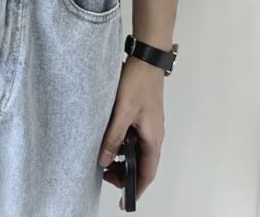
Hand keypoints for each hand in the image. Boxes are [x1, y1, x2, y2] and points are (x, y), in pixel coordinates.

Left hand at [97, 55, 165, 208]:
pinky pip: (135, 137)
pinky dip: (124, 144)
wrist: (147, 57)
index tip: (124, 201)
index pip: (147, 173)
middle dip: (126, 174)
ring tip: (105, 157)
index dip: (136, 189)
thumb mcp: (122, 112)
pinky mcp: (143, 114)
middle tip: (105, 174)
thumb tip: (105, 160)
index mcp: (153, 138)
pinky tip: (111, 138)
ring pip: (138, 150)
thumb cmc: (138, 82)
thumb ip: (113, 137)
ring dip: (124, 158)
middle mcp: (154, 134)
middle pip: (143, 164)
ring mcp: (150, 124)